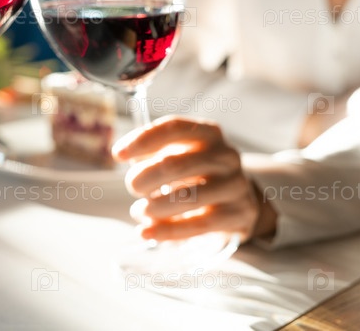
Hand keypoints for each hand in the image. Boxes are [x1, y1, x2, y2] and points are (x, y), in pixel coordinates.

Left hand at [112, 116, 276, 242]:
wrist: (241, 202)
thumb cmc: (200, 174)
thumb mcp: (183, 155)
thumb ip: (156, 152)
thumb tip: (126, 154)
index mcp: (209, 133)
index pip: (173, 128)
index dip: (142, 140)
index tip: (118, 155)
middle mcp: (225, 156)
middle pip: (175, 164)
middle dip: (144, 177)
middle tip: (133, 187)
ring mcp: (234, 185)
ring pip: (187, 196)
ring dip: (154, 207)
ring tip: (139, 211)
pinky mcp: (237, 214)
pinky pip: (198, 225)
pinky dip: (167, 230)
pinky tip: (147, 232)